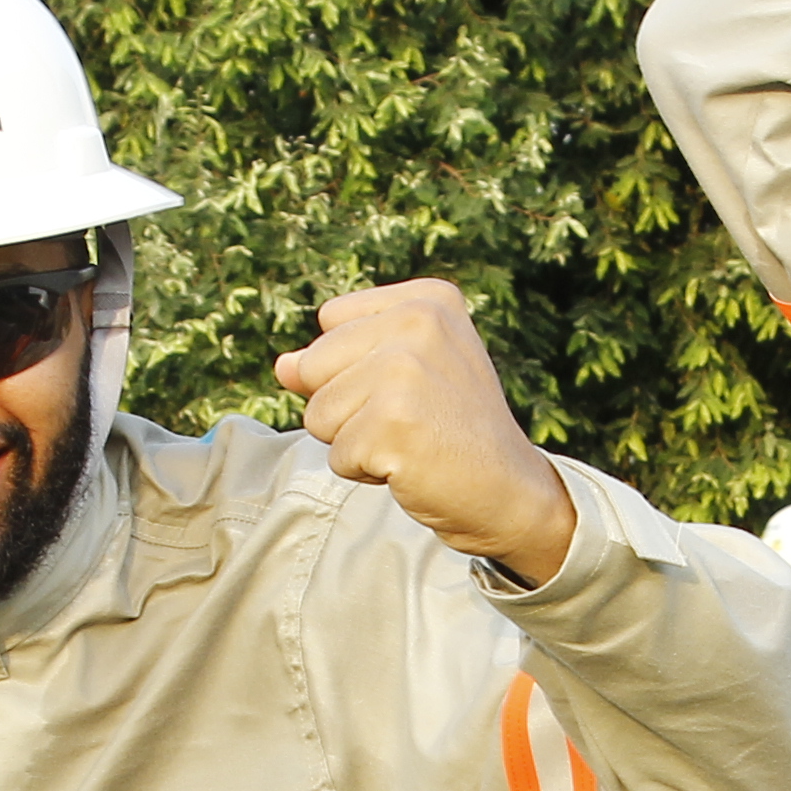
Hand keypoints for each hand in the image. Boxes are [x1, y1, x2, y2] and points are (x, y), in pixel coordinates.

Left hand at [274, 282, 579, 581]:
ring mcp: (405, 371)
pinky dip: (366, 472)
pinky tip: (412, 465)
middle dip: (345, 406)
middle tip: (409, 420)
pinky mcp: (393, 422)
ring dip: (354, 442)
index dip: (352, 365)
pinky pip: (336, 455)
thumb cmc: (452, 431)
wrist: (509, 490)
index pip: (329, 321)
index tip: (410, 386)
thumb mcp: (401, 376)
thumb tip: (282, 366)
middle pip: (314, 365)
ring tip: (410, 441)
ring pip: (317, 414)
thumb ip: (339, 359)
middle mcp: (418, 322)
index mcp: (427, 299)